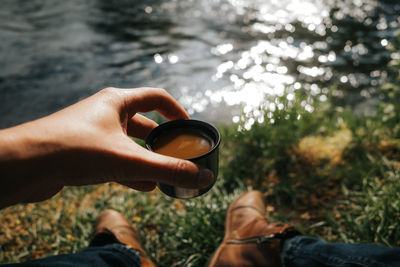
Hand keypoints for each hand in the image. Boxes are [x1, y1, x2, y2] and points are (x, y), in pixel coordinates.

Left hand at [0, 87, 213, 207]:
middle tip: (178, 155)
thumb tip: (202, 178)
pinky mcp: (84, 151)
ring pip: (129, 143)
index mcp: (117, 101)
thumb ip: (167, 169)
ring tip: (165, 174)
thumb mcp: (128, 160)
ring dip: (147, 158)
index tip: (189, 128)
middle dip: (162, 141)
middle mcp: (106, 112)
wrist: (24, 165)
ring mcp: (93, 132)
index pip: (157, 98)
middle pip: (144, 123)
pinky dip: (131, 170)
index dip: (177, 111)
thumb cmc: (74, 150)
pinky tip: (144, 186)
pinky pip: (114, 158)